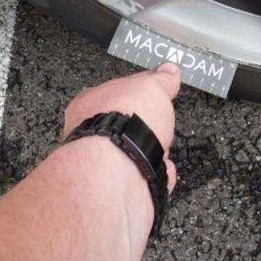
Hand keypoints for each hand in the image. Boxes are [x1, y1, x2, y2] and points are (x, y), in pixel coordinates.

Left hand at [63, 63, 180, 192]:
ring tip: (161, 149)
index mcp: (90, 103)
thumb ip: (160, 80)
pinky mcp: (119, 191)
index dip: (136, 94)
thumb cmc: (125, 121)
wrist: (121, 170)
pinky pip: (144, 182)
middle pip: (124, 127)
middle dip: (146, 128)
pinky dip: (158, 176)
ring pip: (134, 156)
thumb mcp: (151, 86)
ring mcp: (103, 166)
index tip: (154, 95)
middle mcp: (90, 135)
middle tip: (159, 123)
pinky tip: (163, 171)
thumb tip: (170, 70)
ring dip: (154, 153)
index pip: (114, 94)